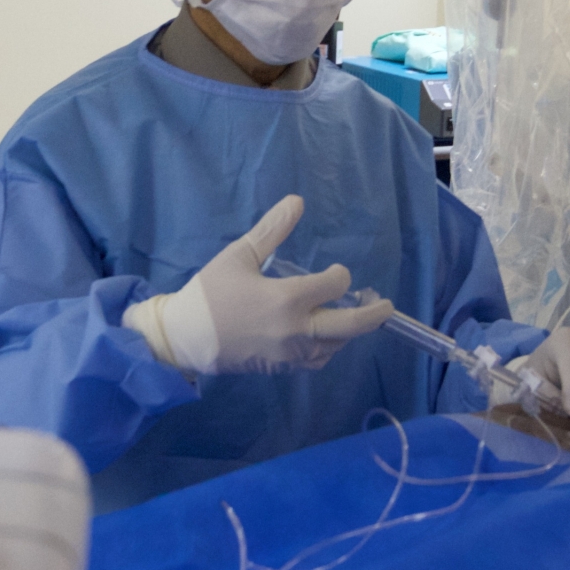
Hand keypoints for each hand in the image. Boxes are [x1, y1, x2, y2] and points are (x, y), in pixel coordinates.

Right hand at [123, 196, 392, 374]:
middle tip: (386, 306)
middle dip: (375, 315)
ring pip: (336, 346)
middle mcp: (295, 330)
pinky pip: (317, 360)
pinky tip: (327, 335)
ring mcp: (291, 353)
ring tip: (351, 315)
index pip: (335, 286)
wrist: (183, 339)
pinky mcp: (282, 368)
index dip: (340, 276)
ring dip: (349, 331)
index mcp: (286, 299)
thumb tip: (297, 201)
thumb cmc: (209, 294)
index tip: (335, 272)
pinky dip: (329, 348)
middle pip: (350, 326)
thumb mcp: (239, 255)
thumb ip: (272, 230)